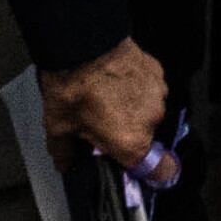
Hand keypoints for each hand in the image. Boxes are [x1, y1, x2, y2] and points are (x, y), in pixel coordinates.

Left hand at [39, 38, 173, 177]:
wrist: (84, 45)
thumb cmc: (72, 88)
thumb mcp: (58, 128)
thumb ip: (65, 153)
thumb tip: (66, 163)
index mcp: (130, 141)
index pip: (162, 171)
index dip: (156, 176)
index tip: (146, 174)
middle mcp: (151, 120)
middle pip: (147, 139)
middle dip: (128, 135)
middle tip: (103, 125)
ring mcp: (158, 95)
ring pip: (148, 114)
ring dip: (133, 112)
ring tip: (108, 100)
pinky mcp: (158, 74)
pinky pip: (150, 92)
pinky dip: (137, 92)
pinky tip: (116, 84)